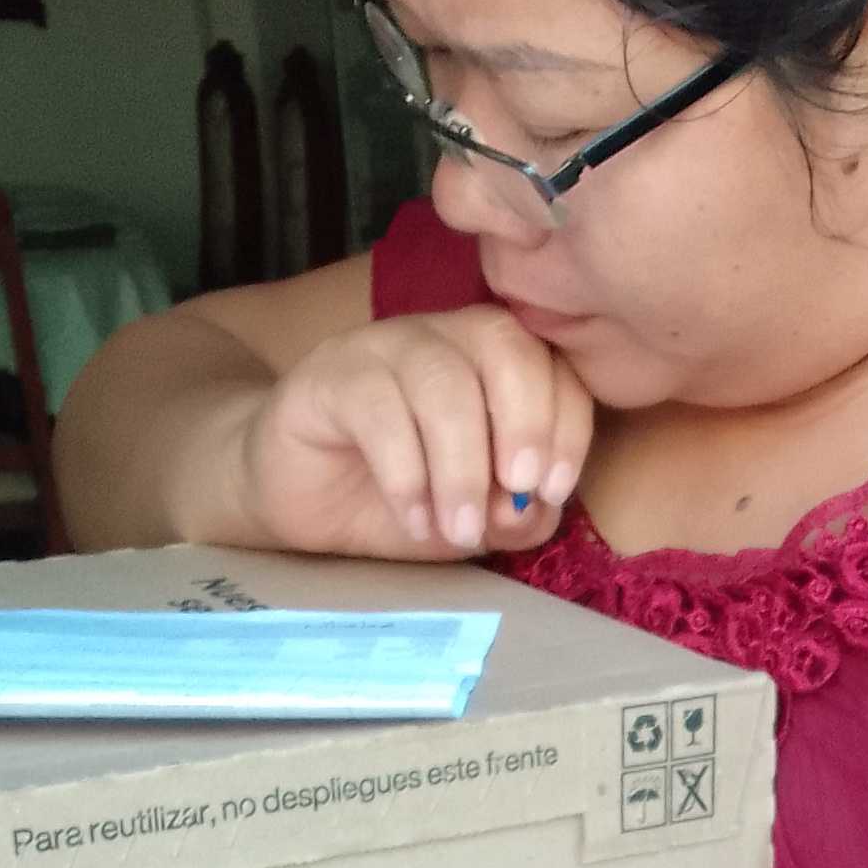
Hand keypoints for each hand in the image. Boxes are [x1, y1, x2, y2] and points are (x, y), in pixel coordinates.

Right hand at [229, 306, 595, 563]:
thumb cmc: (402, 496)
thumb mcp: (477, 517)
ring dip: (462, 468)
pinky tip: (412, 520)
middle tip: (515, 492)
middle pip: (503, 347)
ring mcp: (383, 347)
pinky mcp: (330, 374)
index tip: (553, 490)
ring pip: (442, 384)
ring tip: (460, 531)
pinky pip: (379, 410)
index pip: (552, 364)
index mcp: (492, 359)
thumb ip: (518, 513)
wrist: (302, 498)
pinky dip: (407, 476)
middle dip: (523, 424)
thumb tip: (535, 507)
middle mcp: (442, 337)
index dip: (566, 425)